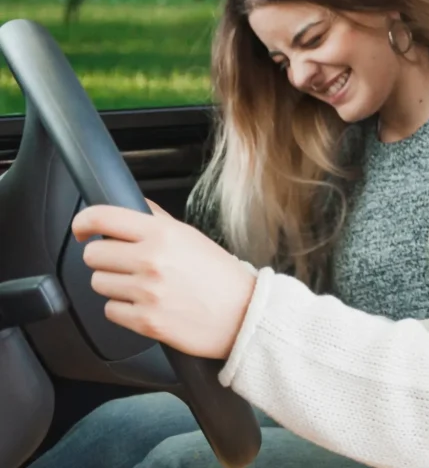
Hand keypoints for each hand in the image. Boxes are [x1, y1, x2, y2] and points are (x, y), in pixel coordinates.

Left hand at [73, 205, 256, 359]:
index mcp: (163, 234)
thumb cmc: (222, 277)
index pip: (103, 218)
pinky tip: (145, 305)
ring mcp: (146, 293)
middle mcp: (151, 260)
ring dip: (114, 284)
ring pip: (98, 283)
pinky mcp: (144, 322)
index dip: (83, 222)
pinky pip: (110, 310)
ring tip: (141, 286)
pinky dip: (123, 309)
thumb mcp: (193, 237)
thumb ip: (158, 221)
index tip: (82, 229)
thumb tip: (131, 207)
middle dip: (104, 258)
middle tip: (123, 263)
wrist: (244, 315)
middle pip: (93, 255)